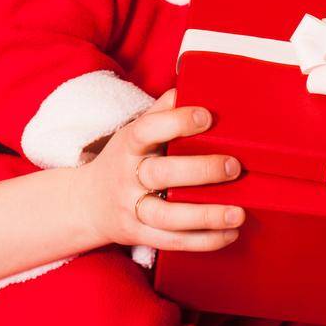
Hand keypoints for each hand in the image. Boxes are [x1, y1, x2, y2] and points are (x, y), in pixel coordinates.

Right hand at [75, 89, 244, 252]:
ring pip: (167, 216)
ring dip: (205, 216)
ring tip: (238, 212)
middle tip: (234, 166)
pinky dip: (204, 241)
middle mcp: (127, 177)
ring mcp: (132, 209)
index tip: (207, 116)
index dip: (176, 122)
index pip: (148, 130)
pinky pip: (173, 241)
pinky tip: (230, 233)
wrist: (87, 204)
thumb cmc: (124, 160)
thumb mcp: (134, 131)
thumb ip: (163, 110)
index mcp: (128, 145)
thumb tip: (194, 84)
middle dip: (199, 171)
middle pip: (160, 174)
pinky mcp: (139, 235)